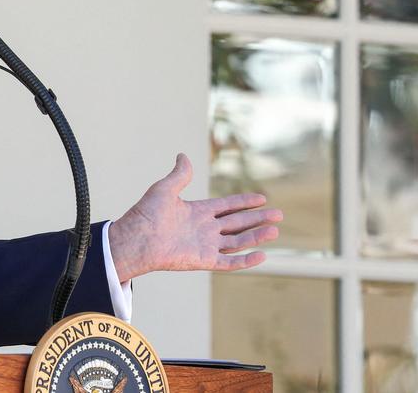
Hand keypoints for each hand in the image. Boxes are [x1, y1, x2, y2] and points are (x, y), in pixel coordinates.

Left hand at [107, 153, 281, 280]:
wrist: (137, 238)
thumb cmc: (147, 213)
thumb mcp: (165, 189)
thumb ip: (180, 175)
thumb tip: (182, 155)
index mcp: (197, 211)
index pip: (227, 206)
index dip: (244, 202)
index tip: (262, 198)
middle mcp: (204, 228)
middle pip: (237, 222)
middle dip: (258, 218)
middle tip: (279, 214)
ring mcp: (205, 245)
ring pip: (237, 241)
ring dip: (256, 236)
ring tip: (275, 230)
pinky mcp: (203, 260)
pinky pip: (229, 261)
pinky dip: (245, 260)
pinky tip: (262, 255)